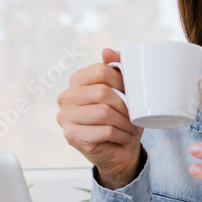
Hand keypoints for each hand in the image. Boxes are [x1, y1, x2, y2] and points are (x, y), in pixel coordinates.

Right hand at [57, 48, 143, 188]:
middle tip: (136, 116)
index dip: (121, 80)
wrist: (116, 151)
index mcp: (76, 80)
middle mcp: (66, 97)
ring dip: (125, 122)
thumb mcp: (122, 91)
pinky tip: (125, 138)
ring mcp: (65, 117)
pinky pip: (104, 131)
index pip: (100, 71)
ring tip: (132, 128)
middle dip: (125, 105)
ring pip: (104, 113)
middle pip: (102, 92)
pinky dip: (120, 135)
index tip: (134, 93)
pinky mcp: (71, 136)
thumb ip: (116, 68)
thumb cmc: (120, 118)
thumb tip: (107, 51)